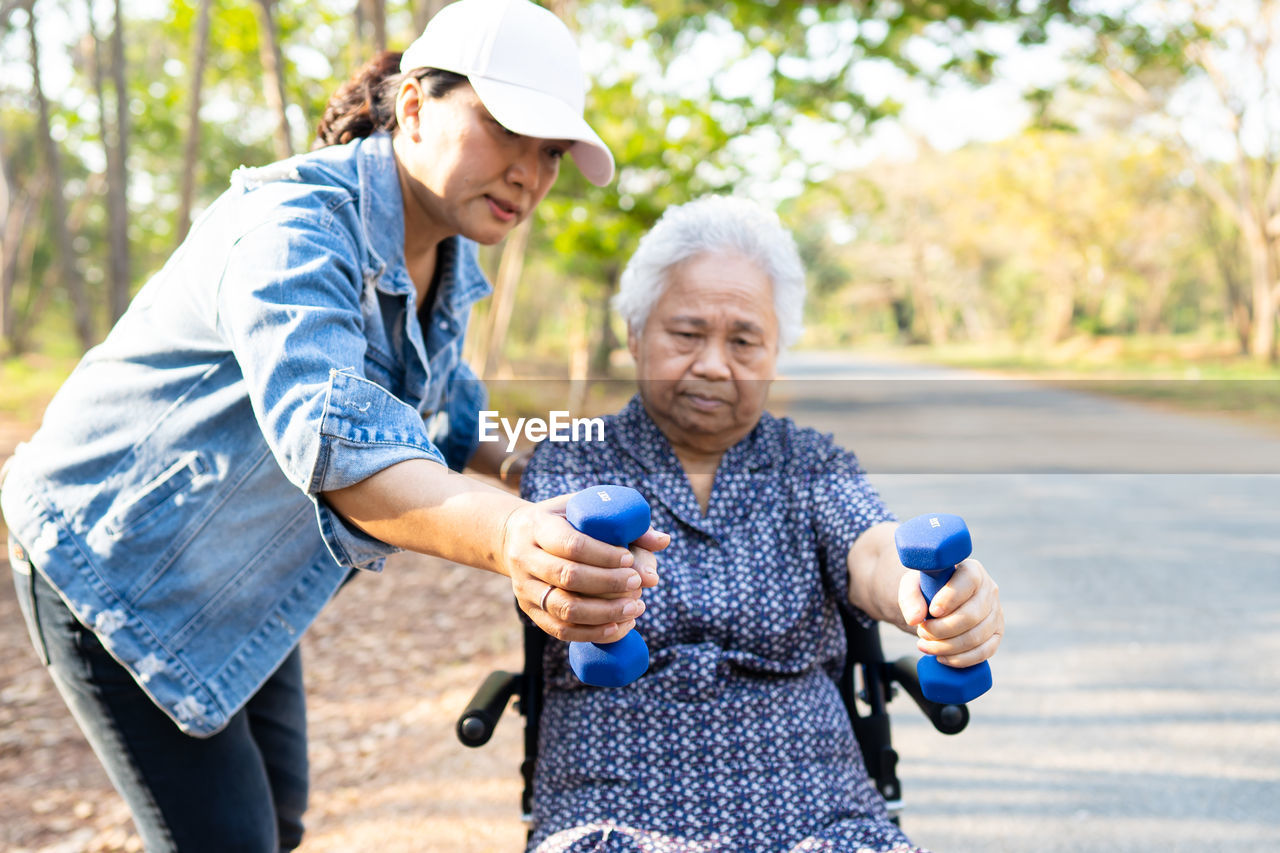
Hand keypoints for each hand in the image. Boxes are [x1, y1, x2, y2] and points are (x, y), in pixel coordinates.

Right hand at [501, 494, 667, 641]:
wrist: (514, 538)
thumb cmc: (562, 521)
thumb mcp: (583, 509)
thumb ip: (622, 523)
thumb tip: (663, 542)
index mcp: (538, 526)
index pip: (571, 544)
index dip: (604, 555)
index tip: (630, 558)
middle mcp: (526, 558)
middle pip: (568, 577)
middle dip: (609, 584)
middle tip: (638, 585)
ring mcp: (525, 588)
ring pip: (564, 608)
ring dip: (605, 613)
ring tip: (636, 608)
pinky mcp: (530, 611)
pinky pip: (560, 630)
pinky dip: (592, 633)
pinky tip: (619, 627)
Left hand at [898, 557, 1002, 667]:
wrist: (939, 602)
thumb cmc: (927, 589)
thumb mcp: (913, 585)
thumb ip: (910, 597)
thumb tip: (915, 619)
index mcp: (972, 571)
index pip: (969, 581)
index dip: (950, 598)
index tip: (932, 611)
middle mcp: (989, 590)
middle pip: (971, 616)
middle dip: (942, 629)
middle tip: (922, 631)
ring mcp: (996, 613)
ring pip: (976, 637)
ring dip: (947, 646)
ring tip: (925, 645)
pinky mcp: (996, 634)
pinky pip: (985, 652)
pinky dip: (961, 659)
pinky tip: (941, 658)